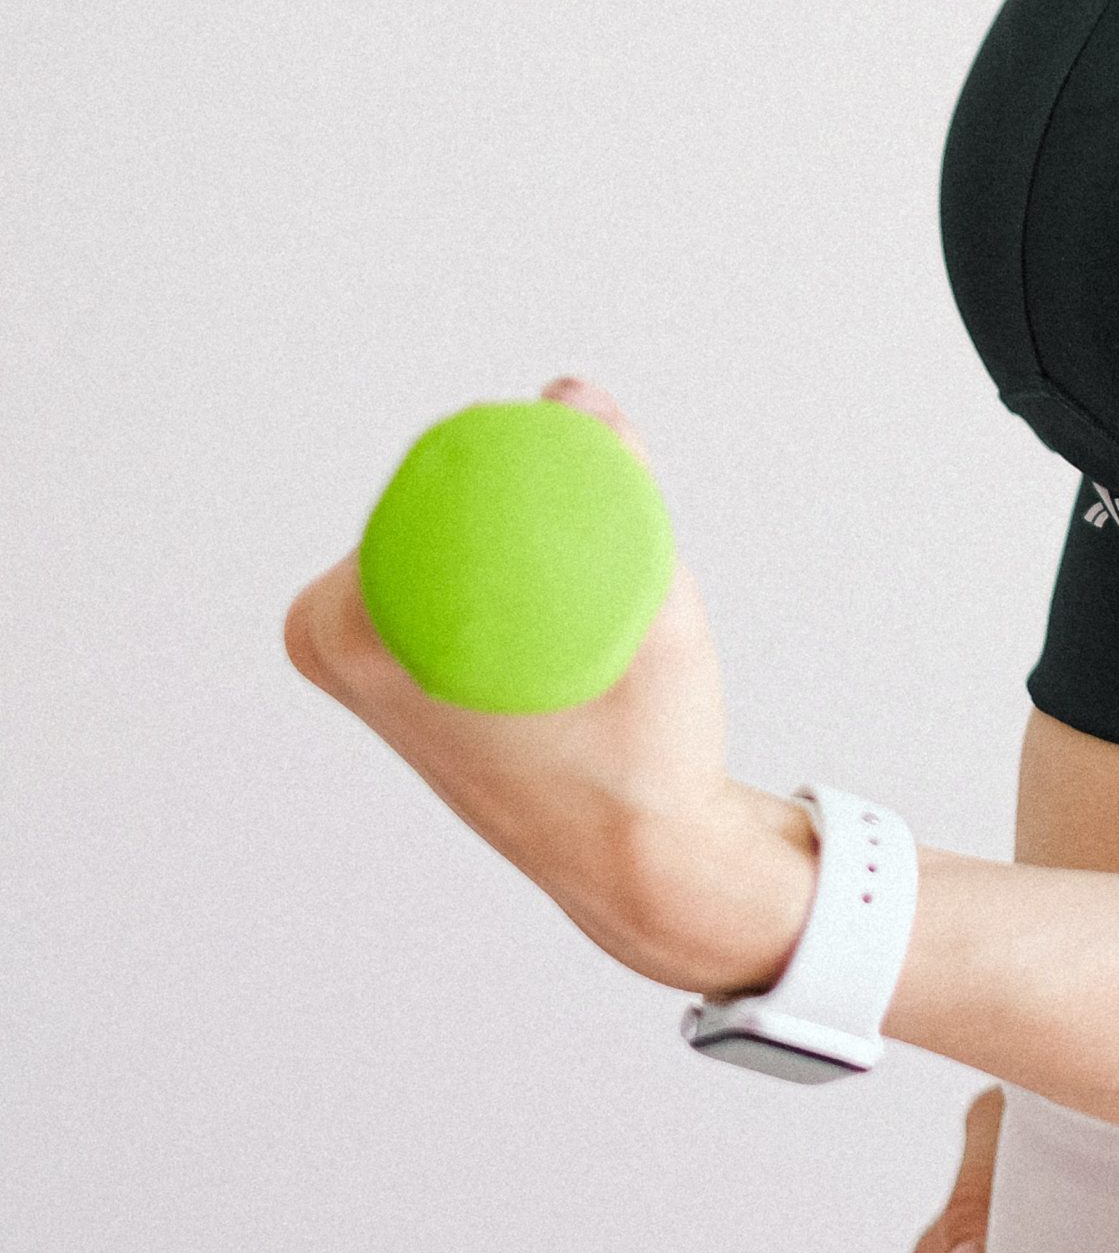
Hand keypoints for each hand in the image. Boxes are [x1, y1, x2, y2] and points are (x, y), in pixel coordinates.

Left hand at [282, 378, 733, 983]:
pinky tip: (567, 615)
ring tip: (593, 616)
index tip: (582, 488)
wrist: (648, 861)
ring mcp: (367, 675)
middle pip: (433, 519)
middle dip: (518, 507)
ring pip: (456, 558)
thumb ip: (609, 491)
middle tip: (606, 561)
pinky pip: (463, 597)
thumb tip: (566, 391)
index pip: (422, 492)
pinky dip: (515, 584)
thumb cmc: (642, 752)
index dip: (506, 465)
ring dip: (521, 550)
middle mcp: (337, 650)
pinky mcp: (410, 690)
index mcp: (344, 629)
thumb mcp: (645, 611)